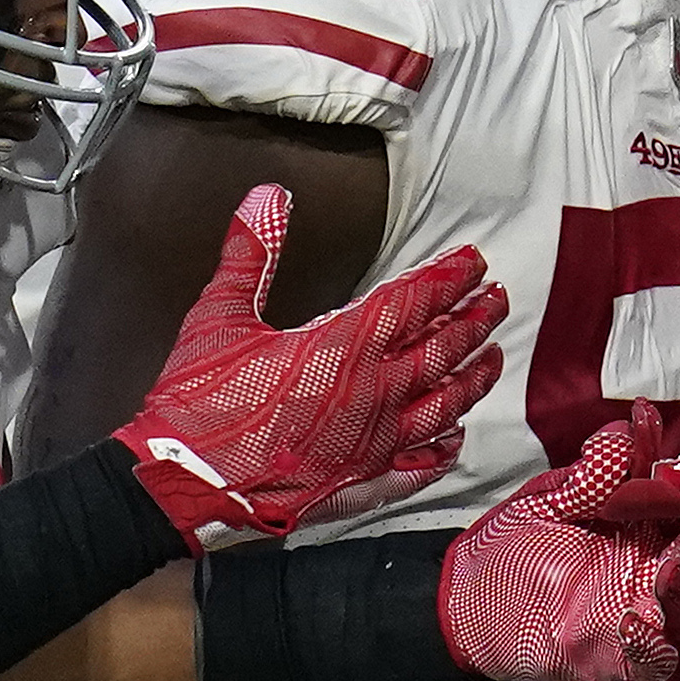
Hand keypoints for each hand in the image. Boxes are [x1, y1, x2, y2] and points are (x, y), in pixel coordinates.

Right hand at [122, 190, 504, 547]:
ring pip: (445, 406)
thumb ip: (250, 254)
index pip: (415, 301)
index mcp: (344, 347)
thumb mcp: (219, 316)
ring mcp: (375, 444)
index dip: (448, 277)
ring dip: (473, 379)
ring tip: (493, 358)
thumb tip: (269, 195)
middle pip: (444, 350)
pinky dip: (444, 450)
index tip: (474, 261)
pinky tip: (456, 439)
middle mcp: (374, 395)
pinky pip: (421, 466)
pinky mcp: (364, 484)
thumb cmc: (198, 401)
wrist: (182, 482)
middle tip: (498, 299)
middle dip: (475, 320)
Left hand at [435, 400, 679, 680]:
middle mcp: (652, 567)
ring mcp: (640, 613)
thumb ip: (596, 472)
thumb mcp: (551, 498)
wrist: (465, 597)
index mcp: (643, 525)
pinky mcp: (618, 657)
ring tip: (668, 570)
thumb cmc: (513, 543)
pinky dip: (655, 647)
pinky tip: (635, 625)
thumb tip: (634, 428)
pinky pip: (655, 661)